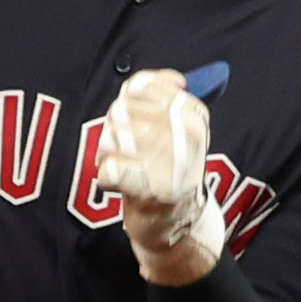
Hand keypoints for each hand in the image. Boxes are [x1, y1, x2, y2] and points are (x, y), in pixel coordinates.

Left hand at [96, 69, 224, 285]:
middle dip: (113, 132)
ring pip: (111, 138)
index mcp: (193, 114)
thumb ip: (167, 98)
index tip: (134, 120)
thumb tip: (170, 78)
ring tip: (125, 168)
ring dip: (108, 155)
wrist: (177, 223)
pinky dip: (107, 179)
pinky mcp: (151, 189)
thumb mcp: (179, 130)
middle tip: (127, 152)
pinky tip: (122, 185)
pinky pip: (107, 169)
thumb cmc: (169, 170)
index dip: (127, 102)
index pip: (143, 86)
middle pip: (120, 111)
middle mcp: (185, 134)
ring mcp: (170, 162)